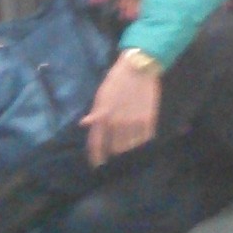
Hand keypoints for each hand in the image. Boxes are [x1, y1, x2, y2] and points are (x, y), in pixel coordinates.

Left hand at [84, 49, 163, 166]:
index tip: (98, 165)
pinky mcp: (148, 120)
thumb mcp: (101, 95)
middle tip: (115, 157)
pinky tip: (140, 143)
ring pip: (130, 147)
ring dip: (128, 151)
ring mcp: (133, 123)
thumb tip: (85, 125)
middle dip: (113, 154)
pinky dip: (141, 143)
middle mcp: (117, 123)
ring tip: (128, 153)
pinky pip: (144, 140)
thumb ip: (95, 113)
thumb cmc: (117, 79)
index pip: (96, 144)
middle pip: (114, 149)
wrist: (139, 66)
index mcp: (102, 117)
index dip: (96, 157)